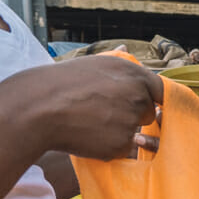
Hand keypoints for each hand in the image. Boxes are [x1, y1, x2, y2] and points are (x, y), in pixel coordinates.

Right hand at [1, 54, 164, 161]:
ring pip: (135, 132)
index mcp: (134, 73)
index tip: (145, 105)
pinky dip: (108, 147)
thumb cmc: (61, 83)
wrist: (38, 107)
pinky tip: (88, 136)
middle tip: (102, 114)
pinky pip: (121, 149)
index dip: (152, 99)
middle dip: (132, 116)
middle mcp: (138, 95)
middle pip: (148, 113)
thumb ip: (117, 63)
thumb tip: (127, 48)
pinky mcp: (121, 143)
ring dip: (119, 132)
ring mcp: (131, 120)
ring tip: (91, 124)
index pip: (161, 89)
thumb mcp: (93, 63)